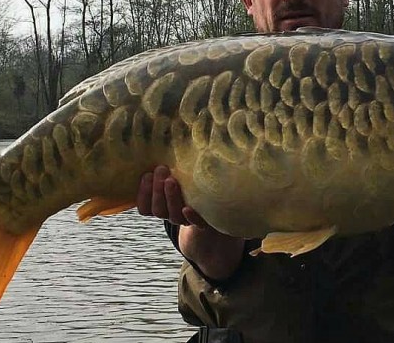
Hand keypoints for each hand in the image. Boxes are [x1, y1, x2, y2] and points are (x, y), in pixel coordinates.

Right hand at [136, 165, 209, 228]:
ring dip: (171, 198)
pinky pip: (196, 223)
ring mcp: (185, 220)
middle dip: (158, 190)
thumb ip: (161, 167)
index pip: (145, 208)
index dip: (143, 193)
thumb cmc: (185, 178)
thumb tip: (153, 142)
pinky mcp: (203, 221)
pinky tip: (187, 208)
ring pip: (174, 216)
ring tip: (171, 180)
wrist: (212, 198)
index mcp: (158, 206)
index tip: (147, 174)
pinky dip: (191, 217)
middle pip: (159, 210)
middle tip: (161, 169)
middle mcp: (170, 215)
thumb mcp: (171, 173)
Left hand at [137, 165, 245, 279]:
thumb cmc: (210, 182)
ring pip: (156, 210)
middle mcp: (184, 217)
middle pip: (172, 214)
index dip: (192, 218)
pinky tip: (145, 176)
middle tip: (169, 176)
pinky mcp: (153, 205)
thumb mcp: (220, 185)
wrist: (192, 186)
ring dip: (154, 191)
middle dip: (169, 196)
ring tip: (157, 171)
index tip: (188, 208)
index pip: (197, 222)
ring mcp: (167, 212)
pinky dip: (142, 194)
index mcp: (203, 216)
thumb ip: (225, 183)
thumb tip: (252, 171)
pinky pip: (143, 207)